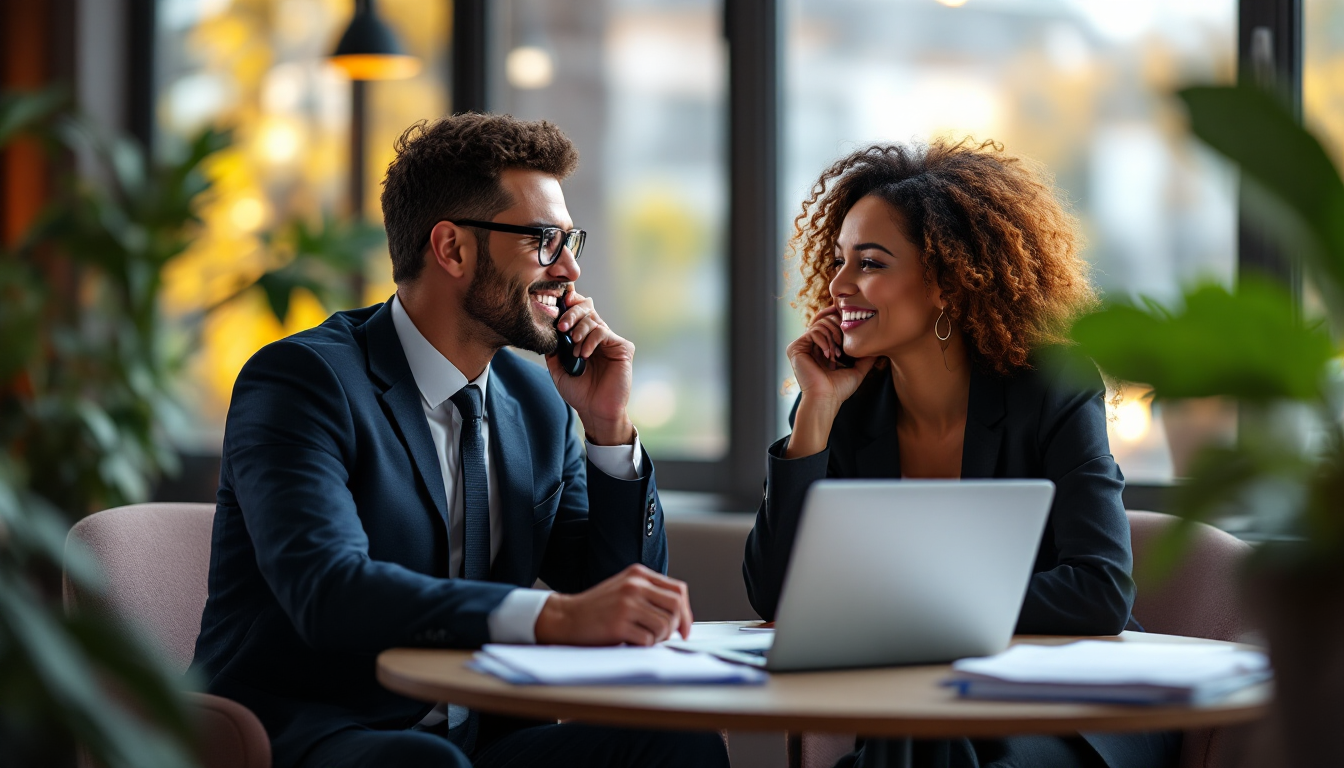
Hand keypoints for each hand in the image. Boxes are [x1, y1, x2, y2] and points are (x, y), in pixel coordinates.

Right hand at [534, 564, 693, 645]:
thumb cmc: (597, 608)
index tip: (684, 626)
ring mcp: (627, 603)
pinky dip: (644, 645)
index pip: (678, 590)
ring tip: (645, 637)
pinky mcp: (619, 623)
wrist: (567, 617)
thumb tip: (681, 615)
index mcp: (639, 574)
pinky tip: (631, 641)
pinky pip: (648, 640)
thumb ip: (650, 594)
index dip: (687, 612)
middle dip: (678, 626)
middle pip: (676, 606)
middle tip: (669, 636)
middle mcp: (635, 585)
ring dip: (659, 638)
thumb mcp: (625, 589)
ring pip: (665, 625)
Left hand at [546, 289, 634, 445]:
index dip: (570, 304)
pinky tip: (584, 355)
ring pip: (594, 320)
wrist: (595, 411)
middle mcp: (598, 337)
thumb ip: (554, 350)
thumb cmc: (579, 393)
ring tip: (574, 351)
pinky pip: (603, 333)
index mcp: (584, 338)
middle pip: (586, 309)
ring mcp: (611, 341)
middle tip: (562, 326)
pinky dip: (590, 341)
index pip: (578, 313)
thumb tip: (546, 330)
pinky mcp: (623, 348)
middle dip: (571, 314)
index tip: (558, 302)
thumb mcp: (558, 369)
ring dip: (579, 332)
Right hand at [786, 305, 876, 409]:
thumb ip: (866, 358)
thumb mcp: (857, 370)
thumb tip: (878, 349)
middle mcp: (810, 346)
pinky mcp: (795, 347)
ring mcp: (802, 346)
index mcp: (821, 348)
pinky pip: (813, 331)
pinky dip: (824, 341)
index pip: (832, 325)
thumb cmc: (839, 389)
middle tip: (842, 349)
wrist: (825, 398)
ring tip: (835, 355)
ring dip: (832, 338)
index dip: (843, 327)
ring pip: (820, 324)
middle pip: (826, 320)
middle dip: (838, 332)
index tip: (850, 340)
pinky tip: (828, 355)